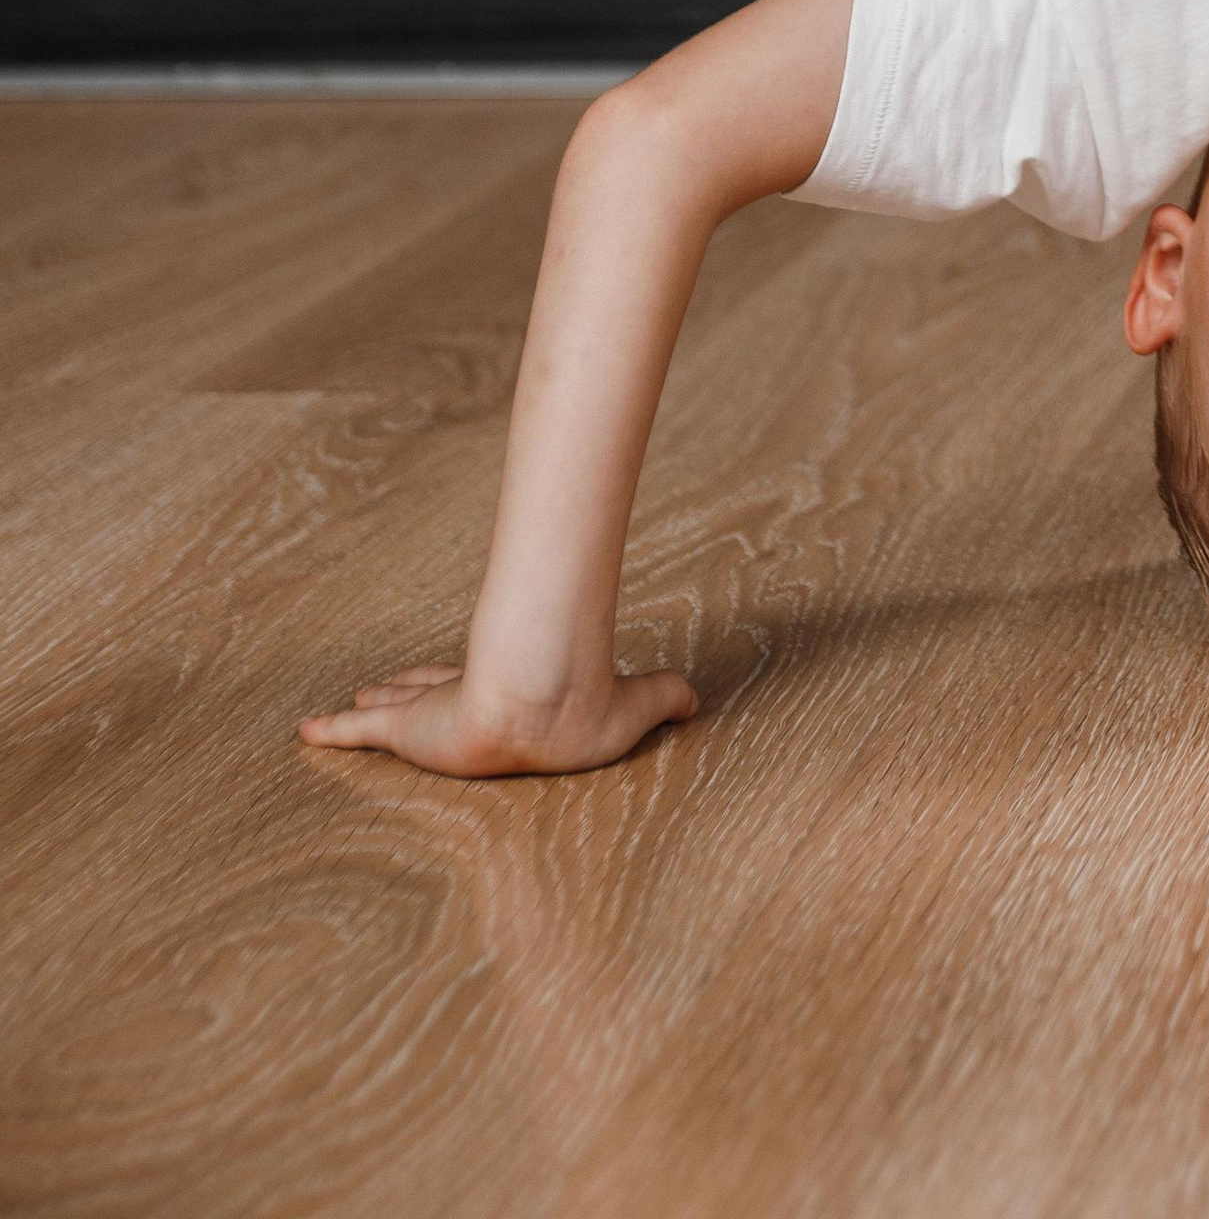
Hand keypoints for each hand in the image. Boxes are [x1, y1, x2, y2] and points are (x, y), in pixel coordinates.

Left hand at [297, 659, 696, 775]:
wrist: (540, 700)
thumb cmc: (581, 713)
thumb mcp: (632, 714)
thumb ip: (661, 701)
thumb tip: (700, 698)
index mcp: (513, 695)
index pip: (486, 685)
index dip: (464, 682)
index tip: (454, 679)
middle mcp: (468, 696)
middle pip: (432, 689)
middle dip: (410, 687)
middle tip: (385, 686)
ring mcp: (434, 711)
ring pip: (395, 707)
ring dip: (374, 706)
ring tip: (353, 704)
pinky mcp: (408, 729)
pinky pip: (359, 732)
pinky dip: (332, 731)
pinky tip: (305, 732)